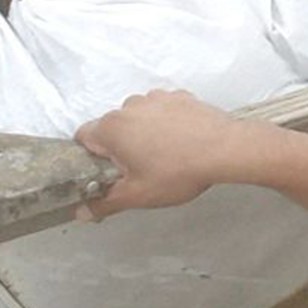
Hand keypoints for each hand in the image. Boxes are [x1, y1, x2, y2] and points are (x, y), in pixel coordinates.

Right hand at [73, 90, 266, 220]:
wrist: (225, 149)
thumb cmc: (178, 172)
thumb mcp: (137, 195)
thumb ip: (104, 203)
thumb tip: (81, 212)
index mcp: (112, 128)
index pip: (83, 138)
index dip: (91, 157)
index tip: (108, 172)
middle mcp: (130, 106)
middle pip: (111, 127)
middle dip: (119, 147)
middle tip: (139, 169)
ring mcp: (156, 98)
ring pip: (137, 117)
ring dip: (143, 132)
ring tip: (164, 155)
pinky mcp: (178, 96)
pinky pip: (161, 109)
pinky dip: (165, 122)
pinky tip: (180, 140)